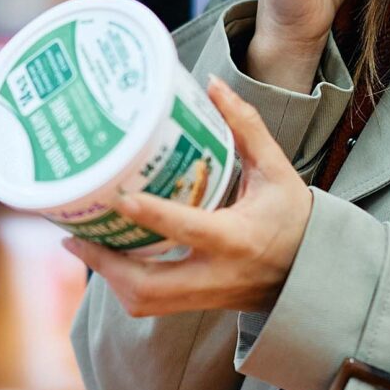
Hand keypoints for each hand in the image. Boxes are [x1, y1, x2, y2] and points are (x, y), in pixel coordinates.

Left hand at [63, 77, 313, 315]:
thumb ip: (246, 127)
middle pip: (151, 287)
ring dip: (108, 277)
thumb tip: (212, 84)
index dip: (153, 216)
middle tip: (75, 233)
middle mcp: (218, 274)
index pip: (191, 229)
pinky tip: (107, 258)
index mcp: (239, 238)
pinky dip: (123, 284)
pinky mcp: (198, 304)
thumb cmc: (296, 220)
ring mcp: (206, 296)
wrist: (313, 274)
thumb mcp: (276, 171)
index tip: (120, 197)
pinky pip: (151, 305)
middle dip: (106, 264)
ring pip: (145, 303)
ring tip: (81, 243)